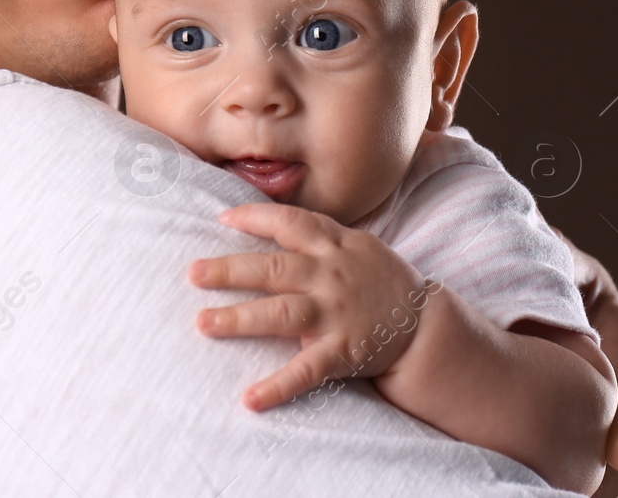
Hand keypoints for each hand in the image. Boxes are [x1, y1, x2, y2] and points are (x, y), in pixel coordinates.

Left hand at [189, 203, 431, 411]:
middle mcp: (331, 276)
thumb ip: (319, 235)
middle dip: (230, 270)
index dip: (255, 217)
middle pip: (274, 269)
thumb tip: (271, 221)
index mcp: (335, 247)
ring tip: (203, 323)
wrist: (424, 325)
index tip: (222, 218)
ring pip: (281, 314)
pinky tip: (250, 399)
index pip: (291, 223)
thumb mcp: (358, 245)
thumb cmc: (382, 281)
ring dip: (239, 319)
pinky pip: (306, 370)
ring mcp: (336, 315)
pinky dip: (278, 386)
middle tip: (193, 273)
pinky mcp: (342, 352)